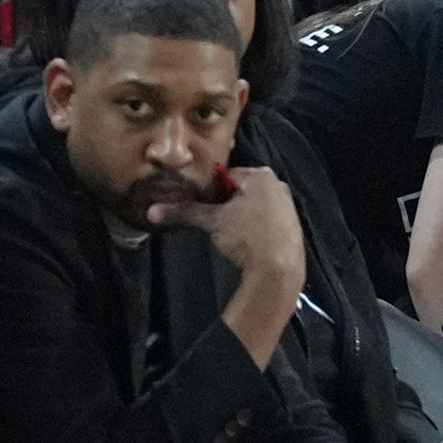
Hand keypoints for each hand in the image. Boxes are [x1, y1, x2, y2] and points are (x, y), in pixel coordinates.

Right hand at [151, 165, 304, 296]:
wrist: (279, 267)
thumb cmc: (246, 235)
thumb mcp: (212, 220)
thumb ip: (184, 211)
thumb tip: (152, 211)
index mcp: (260, 175)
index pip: (223, 175)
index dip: (206, 189)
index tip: (194, 204)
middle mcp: (277, 184)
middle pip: (237, 189)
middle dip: (220, 202)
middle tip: (205, 218)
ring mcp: (287, 204)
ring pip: (250, 204)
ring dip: (234, 214)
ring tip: (221, 231)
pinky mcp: (290, 224)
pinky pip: (262, 217)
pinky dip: (249, 224)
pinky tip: (240, 238)